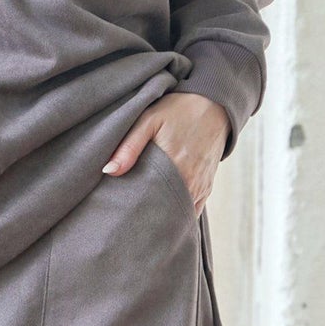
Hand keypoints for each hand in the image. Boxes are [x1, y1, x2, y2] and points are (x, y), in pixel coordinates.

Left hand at [101, 91, 230, 215]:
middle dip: (148, 220)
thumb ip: (129, 146)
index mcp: (174, 169)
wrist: (215, 102)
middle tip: (130, 223)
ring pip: (179, 214)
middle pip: (165, 214)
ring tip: (145, 221)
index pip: (151, 205)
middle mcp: (190, 183)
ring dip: (164, 218)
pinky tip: (165, 216)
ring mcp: (200, 187)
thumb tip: (108, 171)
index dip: (137, 215)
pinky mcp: (207, 187)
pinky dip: (178, 214)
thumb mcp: (150, 120)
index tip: (123, 218)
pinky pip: (192, 210)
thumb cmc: (179, 110)